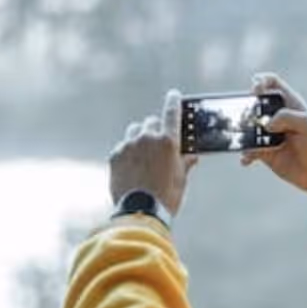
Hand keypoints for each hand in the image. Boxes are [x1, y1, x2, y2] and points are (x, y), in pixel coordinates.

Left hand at [109, 90, 198, 215]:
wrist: (140, 212)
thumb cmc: (166, 196)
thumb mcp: (181, 178)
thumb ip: (185, 161)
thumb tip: (192, 155)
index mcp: (168, 141)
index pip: (171, 111)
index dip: (173, 101)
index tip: (174, 95)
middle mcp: (147, 138)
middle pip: (151, 122)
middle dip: (155, 130)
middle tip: (158, 144)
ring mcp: (129, 145)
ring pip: (134, 132)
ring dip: (140, 138)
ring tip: (143, 155)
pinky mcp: (115, 155)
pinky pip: (122, 146)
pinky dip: (128, 152)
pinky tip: (132, 168)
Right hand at [241, 73, 306, 200]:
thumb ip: (287, 117)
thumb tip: (266, 123)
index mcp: (290, 104)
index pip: (273, 83)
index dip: (261, 82)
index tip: (255, 90)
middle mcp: (278, 117)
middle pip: (255, 104)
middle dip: (247, 108)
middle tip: (248, 118)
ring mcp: (270, 135)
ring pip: (248, 127)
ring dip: (242, 131)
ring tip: (244, 139)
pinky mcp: (265, 152)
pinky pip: (249, 150)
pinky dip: (245, 153)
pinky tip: (247, 159)